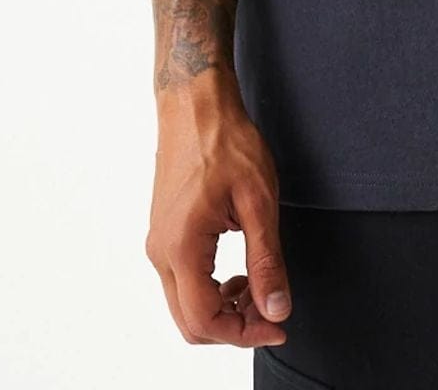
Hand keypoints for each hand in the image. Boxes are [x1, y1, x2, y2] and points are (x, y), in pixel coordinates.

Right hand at [145, 77, 293, 347]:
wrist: (195, 104)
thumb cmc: (227, 142)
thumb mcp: (258, 201)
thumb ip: (266, 261)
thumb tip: (275, 309)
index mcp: (182, 247)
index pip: (206, 320)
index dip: (245, 333)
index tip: (278, 323)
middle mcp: (161, 252)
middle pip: (190, 322)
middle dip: (234, 327)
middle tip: (271, 308)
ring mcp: (158, 243)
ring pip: (184, 306)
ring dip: (222, 309)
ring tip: (257, 285)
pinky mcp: (163, 234)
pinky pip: (182, 282)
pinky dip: (210, 290)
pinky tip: (238, 270)